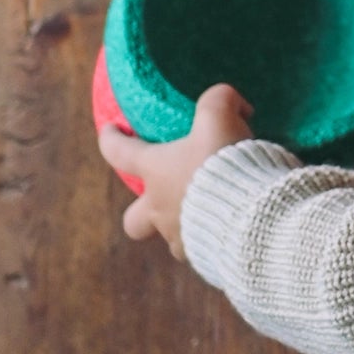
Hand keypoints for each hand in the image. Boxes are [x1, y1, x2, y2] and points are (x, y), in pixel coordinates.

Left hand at [97, 84, 253, 259]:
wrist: (245, 209)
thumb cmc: (222, 160)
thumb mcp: (220, 115)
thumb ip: (218, 99)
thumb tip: (231, 102)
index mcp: (155, 172)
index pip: (119, 153)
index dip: (111, 139)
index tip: (108, 130)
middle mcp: (158, 207)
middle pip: (133, 220)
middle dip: (143, 211)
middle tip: (166, 196)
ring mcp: (178, 234)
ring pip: (170, 234)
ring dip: (183, 222)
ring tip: (211, 208)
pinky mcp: (203, 253)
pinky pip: (200, 246)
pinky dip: (210, 235)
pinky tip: (230, 223)